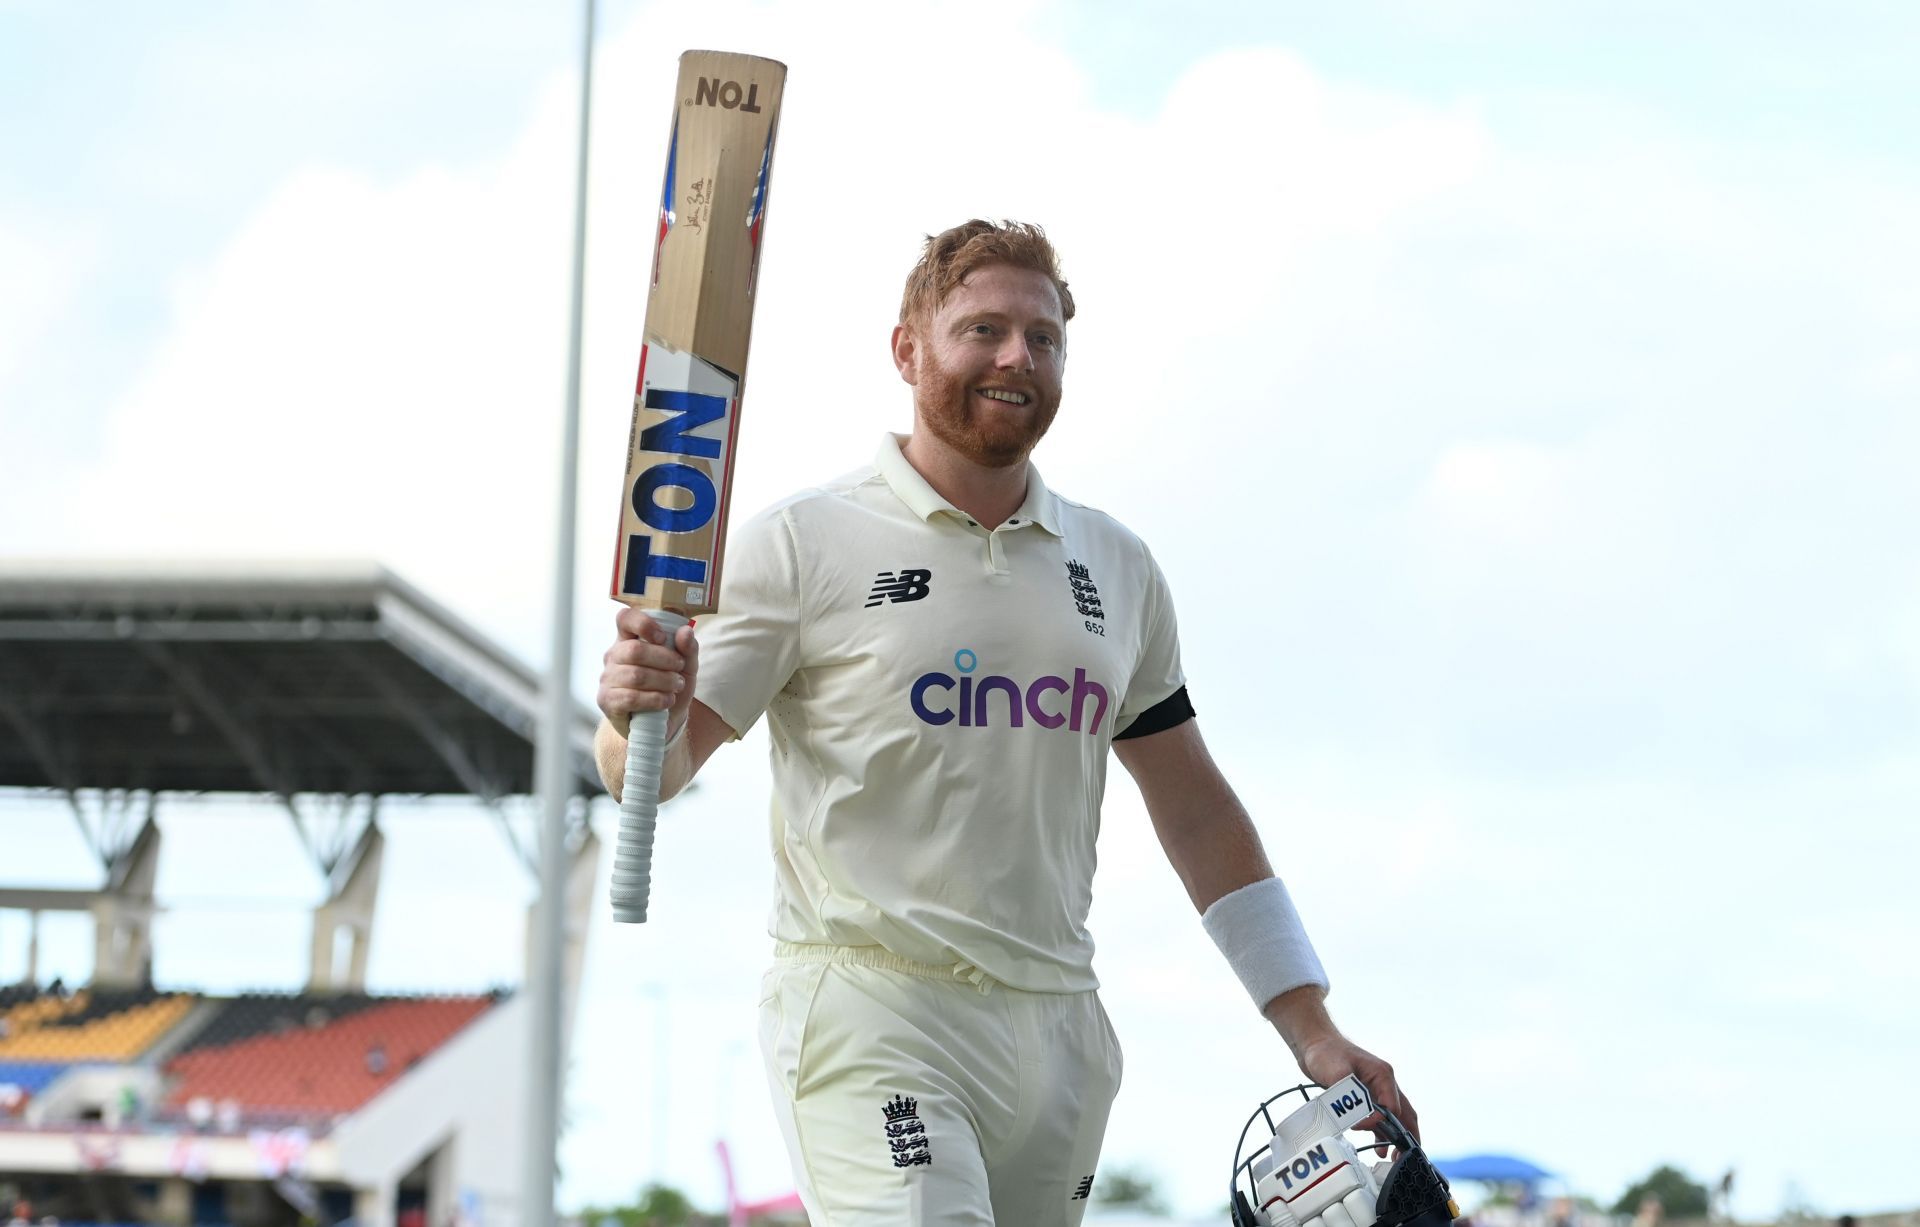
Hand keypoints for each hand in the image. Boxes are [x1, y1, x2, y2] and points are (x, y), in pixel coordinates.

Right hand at [596, 607, 697, 739]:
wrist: (661, 722)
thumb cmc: (670, 687)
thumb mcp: (686, 666)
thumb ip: (688, 648)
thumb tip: (685, 631)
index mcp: (629, 639)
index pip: (625, 618)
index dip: (643, 624)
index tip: (662, 637)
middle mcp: (614, 655)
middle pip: (634, 650)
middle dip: (664, 660)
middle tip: (679, 668)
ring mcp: (608, 678)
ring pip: (636, 675)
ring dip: (664, 681)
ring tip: (676, 687)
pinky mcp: (607, 700)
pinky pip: (631, 697)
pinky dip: (655, 699)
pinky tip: (666, 701)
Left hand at [1294, 1032, 1415, 1158]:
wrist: (1314, 1044)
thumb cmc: (1326, 1052)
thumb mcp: (1337, 1072)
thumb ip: (1351, 1096)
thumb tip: (1364, 1119)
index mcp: (1383, 1075)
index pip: (1392, 1107)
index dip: (1382, 1124)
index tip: (1365, 1131)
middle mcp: (1384, 1083)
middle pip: (1405, 1114)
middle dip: (1408, 1137)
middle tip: (1406, 1159)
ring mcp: (1376, 1090)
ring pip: (1396, 1118)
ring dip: (1397, 1137)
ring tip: (1394, 1158)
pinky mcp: (1366, 1096)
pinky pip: (1380, 1117)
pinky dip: (1382, 1132)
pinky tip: (1379, 1147)